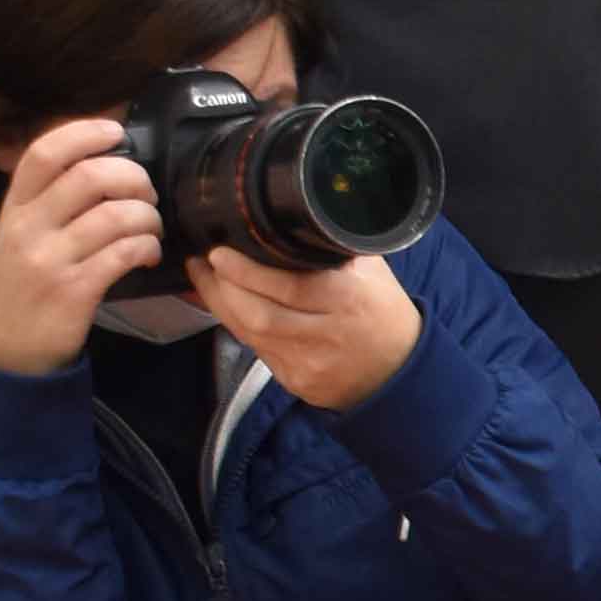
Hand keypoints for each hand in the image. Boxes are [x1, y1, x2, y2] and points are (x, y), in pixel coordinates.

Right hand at [0, 118, 162, 376]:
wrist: (7, 355)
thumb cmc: (20, 291)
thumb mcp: (16, 239)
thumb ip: (46, 203)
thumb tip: (99, 166)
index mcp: (13, 209)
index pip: (44, 153)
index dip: (84, 133)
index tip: (116, 132)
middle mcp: (27, 228)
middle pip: (90, 176)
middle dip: (133, 177)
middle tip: (146, 192)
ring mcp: (49, 260)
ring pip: (115, 215)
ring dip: (147, 216)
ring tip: (150, 229)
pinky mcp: (74, 291)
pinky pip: (124, 253)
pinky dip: (147, 248)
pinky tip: (148, 254)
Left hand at [190, 242, 422, 410]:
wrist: (400, 372)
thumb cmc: (383, 312)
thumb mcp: (371, 270)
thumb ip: (332, 247)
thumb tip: (291, 218)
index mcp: (348, 298)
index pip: (288, 286)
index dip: (246, 271)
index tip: (219, 252)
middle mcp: (326, 333)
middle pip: (258, 313)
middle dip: (220, 287)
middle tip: (200, 262)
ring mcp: (308, 363)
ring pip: (249, 334)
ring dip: (220, 305)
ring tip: (204, 279)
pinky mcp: (296, 381)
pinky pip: (257, 350)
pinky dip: (238, 326)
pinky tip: (228, 307)